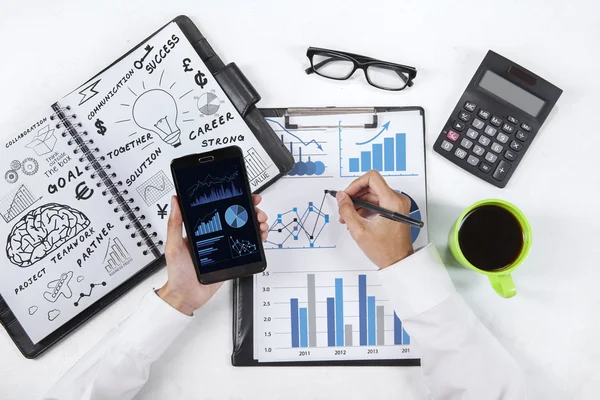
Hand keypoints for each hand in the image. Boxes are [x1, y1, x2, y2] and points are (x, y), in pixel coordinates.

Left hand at [158, 195, 268, 314]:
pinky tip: (260, 236)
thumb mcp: (174, 246)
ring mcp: (225, 246)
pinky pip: (247, 246)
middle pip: (237, 218)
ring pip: (245, 230)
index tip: (244, 195)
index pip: (221, 209)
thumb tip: (175, 202)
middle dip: (251, 211)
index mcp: (202, 229)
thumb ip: (175, 224)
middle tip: (257, 212)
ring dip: (257, 224)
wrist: (186, 296)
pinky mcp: (232, 258)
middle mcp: (216, 235)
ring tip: (261, 224)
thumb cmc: (178, 272)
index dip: (235, 200)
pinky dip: (257, 240)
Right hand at [337, 170, 413, 268]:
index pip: (372, 178)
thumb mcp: (359, 230)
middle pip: (371, 186)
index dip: (356, 184)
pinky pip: (377, 201)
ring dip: (358, 202)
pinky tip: (357, 218)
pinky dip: (365, 207)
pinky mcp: (395, 210)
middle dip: (355, 196)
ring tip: (348, 216)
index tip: (348, 195)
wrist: (398, 262)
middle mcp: (397, 200)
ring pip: (373, 194)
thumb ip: (347, 210)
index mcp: (392, 201)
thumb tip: (341, 197)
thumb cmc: (385, 250)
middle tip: (344, 207)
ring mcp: (397, 205)